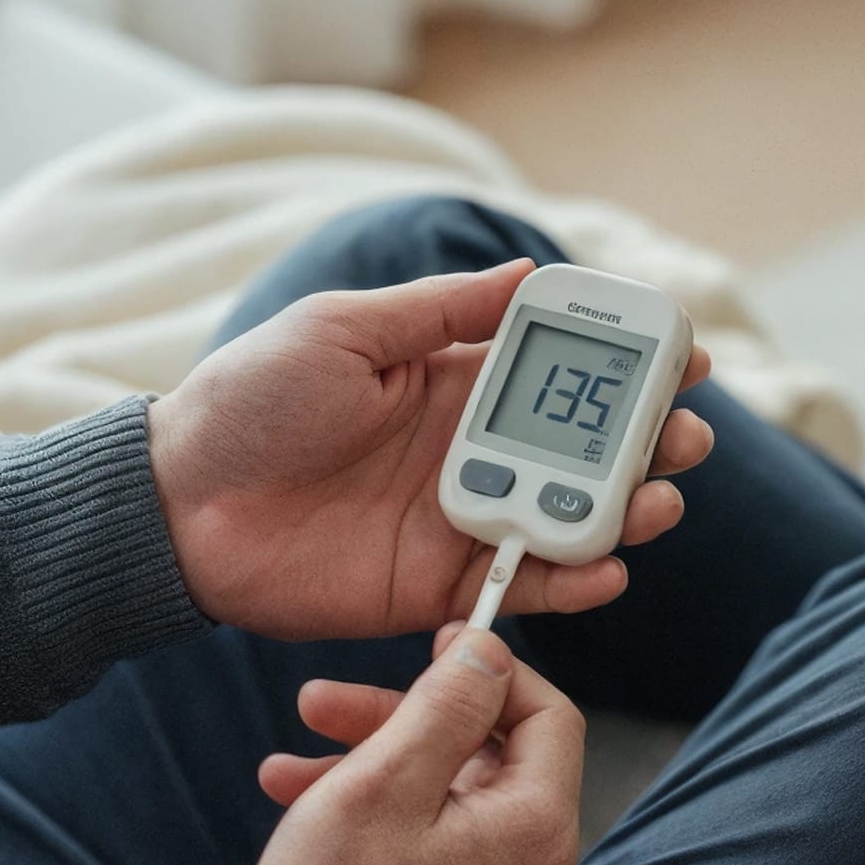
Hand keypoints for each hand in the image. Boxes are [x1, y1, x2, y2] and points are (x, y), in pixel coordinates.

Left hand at [148, 259, 712, 639]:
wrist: (177, 505)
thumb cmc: (249, 402)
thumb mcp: (341, 331)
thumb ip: (438, 311)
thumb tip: (530, 277)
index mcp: (449, 381)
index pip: (556, 372)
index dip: (621, 366)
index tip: (681, 356)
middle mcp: (468, 450)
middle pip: (581, 451)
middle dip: (646, 443)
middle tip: (687, 436)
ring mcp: (457, 520)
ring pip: (566, 520)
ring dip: (624, 513)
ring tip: (658, 501)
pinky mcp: (437, 586)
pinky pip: (519, 587)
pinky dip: (569, 582)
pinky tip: (608, 568)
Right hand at [237, 625, 582, 864]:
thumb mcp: (384, 780)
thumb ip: (446, 704)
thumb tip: (490, 649)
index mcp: (537, 830)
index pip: (550, 714)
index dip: (493, 669)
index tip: (438, 642)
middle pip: (488, 754)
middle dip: (403, 719)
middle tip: (325, 703)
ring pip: (449, 796)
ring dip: (373, 764)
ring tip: (290, 764)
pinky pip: (436, 843)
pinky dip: (381, 815)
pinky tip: (304, 803)